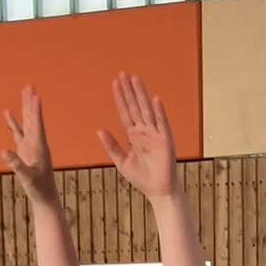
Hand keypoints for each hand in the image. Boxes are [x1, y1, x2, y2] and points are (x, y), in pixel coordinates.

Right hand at [1, 86, 56, 200]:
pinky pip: (18, 133)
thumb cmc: (39, 189)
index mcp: (39, 148)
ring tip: (24, 92)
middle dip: (30, 103)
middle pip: (33, 119)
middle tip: (30, 86)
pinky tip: (8, 113)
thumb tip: (4, 151)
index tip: (36, 96)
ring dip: (25, 108)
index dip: (36, 111)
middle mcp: (36, 143)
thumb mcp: (27, 178)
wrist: (45, 196)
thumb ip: (17, 165)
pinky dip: (13, 123)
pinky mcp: (25, 151)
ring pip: (27, 123)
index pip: (37, 125)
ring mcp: (30, 146)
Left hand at [97, 74, 177, 200]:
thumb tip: (99, 130)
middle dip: (128, 91)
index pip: (124, 112)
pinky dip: (159, 112)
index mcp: (133, 136)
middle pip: (134, 107)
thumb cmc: (142, 178)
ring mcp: (155, 134)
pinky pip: (162, 124)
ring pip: (146, 110)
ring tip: (135, 79)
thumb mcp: (122, 162)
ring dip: (141, 95)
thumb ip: (111, 146)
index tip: (114, 83)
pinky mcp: (165, 141)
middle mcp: (143, 131)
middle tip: (122, 74)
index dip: (119, 98)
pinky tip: (155, 99)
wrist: (158, 190)